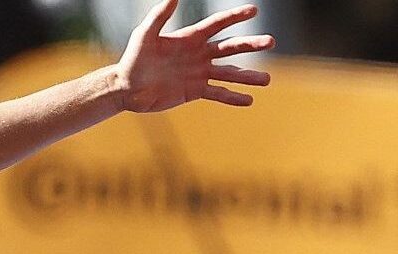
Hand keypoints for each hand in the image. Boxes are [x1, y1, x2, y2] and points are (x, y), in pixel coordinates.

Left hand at [116, 1, 273, 112]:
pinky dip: (232, 97)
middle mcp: (199, 54)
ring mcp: (199, 73)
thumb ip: (158, 16)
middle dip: (251, 43)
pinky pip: (218, 93)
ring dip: (248, 76)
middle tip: (271, 41)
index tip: (254, 10)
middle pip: (231, 47)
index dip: (235, 16)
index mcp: (191, 38)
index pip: (218, 24)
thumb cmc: (133, 59)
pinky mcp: (195, 91)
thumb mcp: (144, 35)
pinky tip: (249, 100)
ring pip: (229, 73)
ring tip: (267, 80)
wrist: (126, 88)